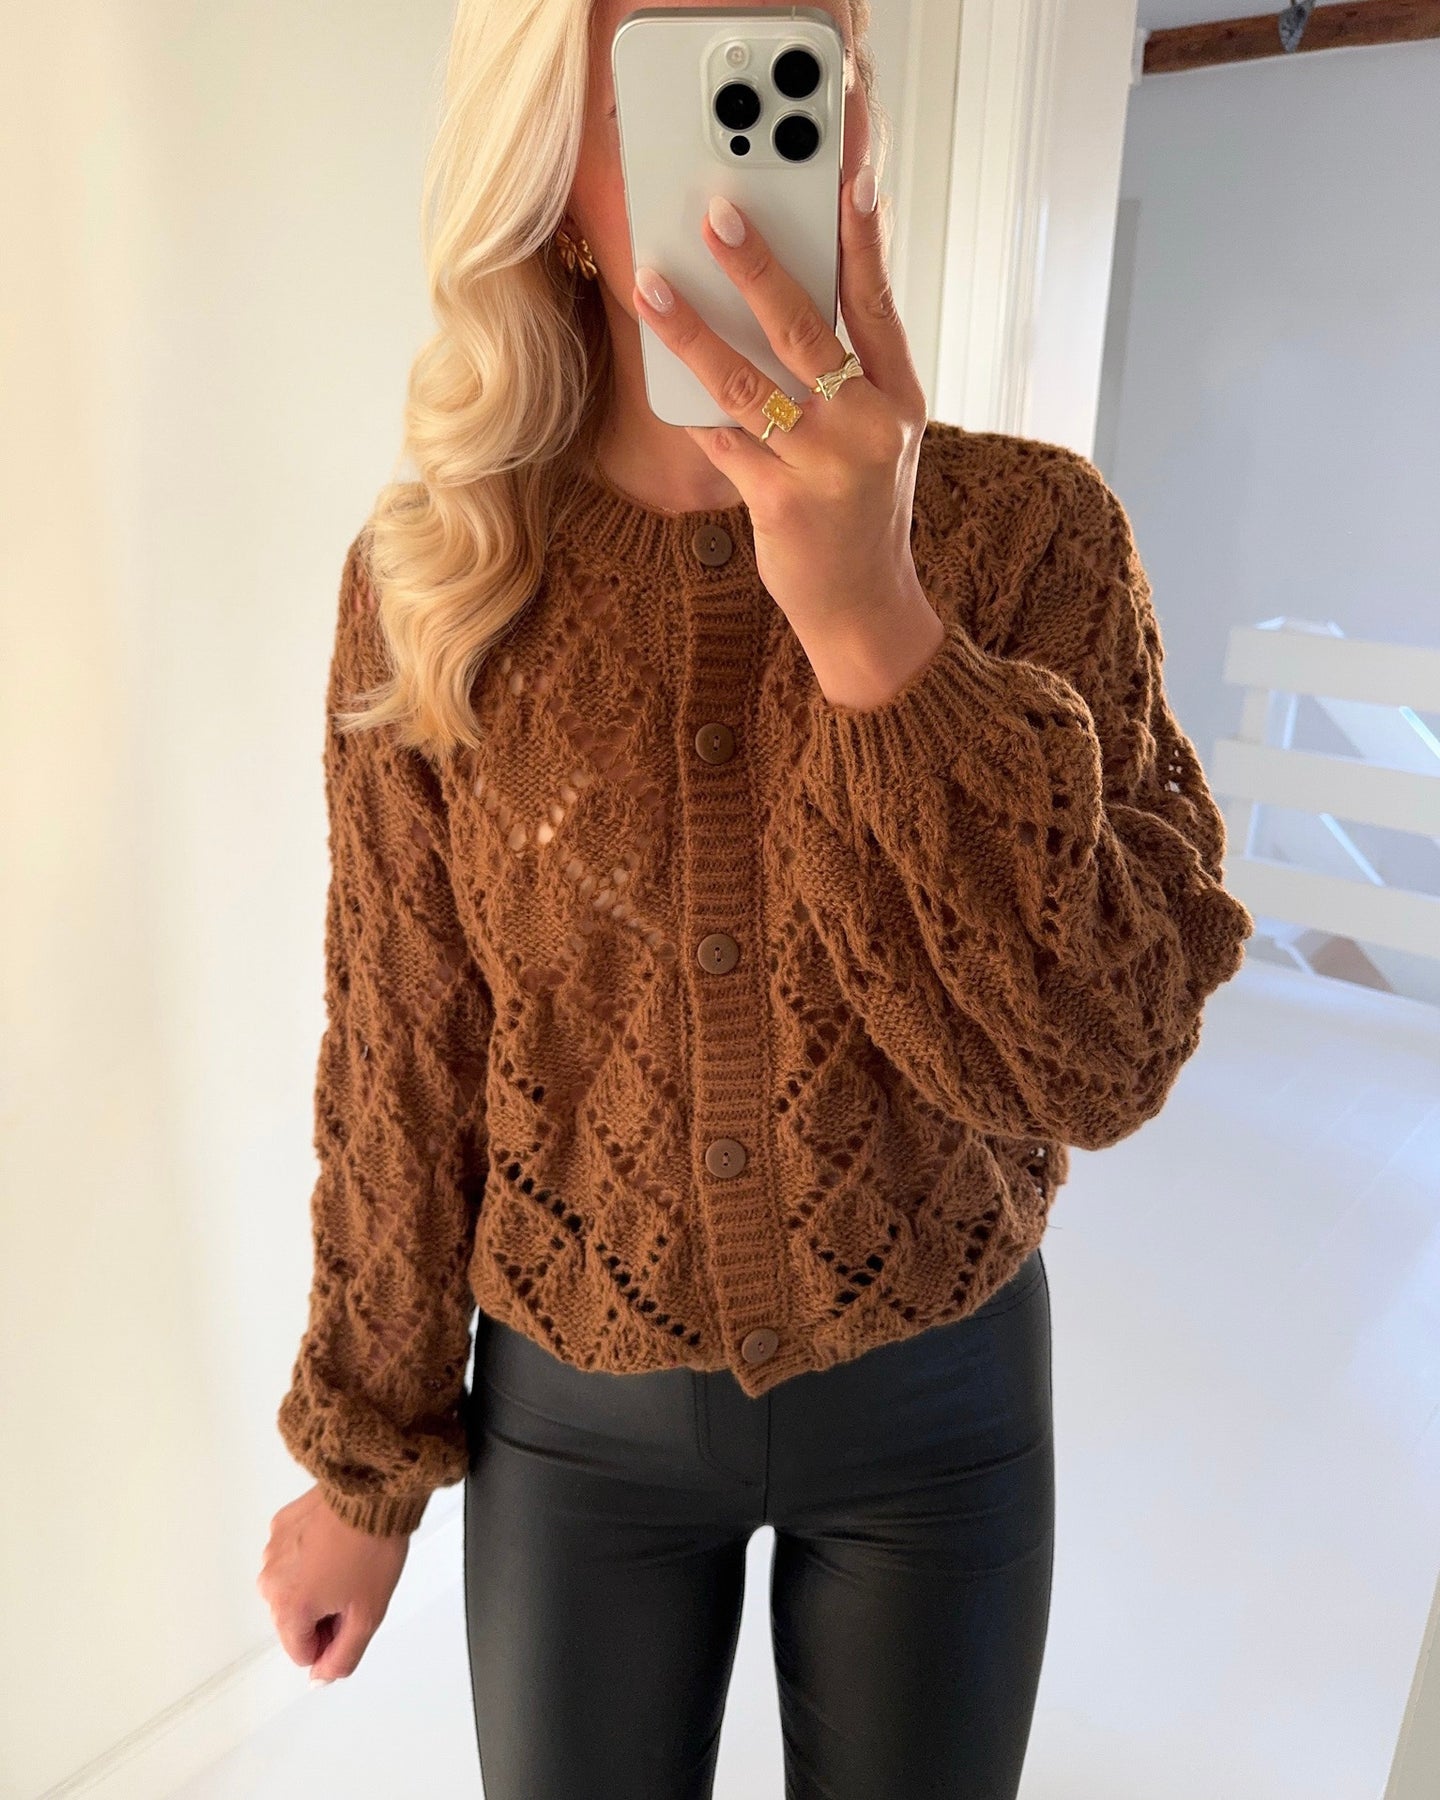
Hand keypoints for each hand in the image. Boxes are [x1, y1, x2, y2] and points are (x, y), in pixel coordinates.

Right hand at [256, 1485, 409, 1683]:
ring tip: (346, 1560)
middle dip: (322, 1612)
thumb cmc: (372, 1548)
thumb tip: (321, 1677)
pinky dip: (310, 1554)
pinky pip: (292, 1555)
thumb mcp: (367, 1615)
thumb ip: (342, 1657)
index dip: (332, 1639)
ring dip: (314, 1583)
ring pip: (292, 1587)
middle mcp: (271, 1581)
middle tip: (353, 1586)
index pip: (302, 1652)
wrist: (373, 1492)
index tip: (351, 1613)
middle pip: (294, 1620)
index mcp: (288, 1608)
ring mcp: (273, 1550)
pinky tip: (334, 1541)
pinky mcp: (281, 1525)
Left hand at [632, 162, 935, 673]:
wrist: (866, 606)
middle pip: (806, 328)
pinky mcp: (780, 503)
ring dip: (692, 327)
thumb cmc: (862, 510)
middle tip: (716, 212)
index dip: (862, 234)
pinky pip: (723, 440)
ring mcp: (824, 466)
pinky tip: (658, 370)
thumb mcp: (879, 436)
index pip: (877, 300)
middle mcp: (867, 425)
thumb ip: (848, 373)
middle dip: (756, 265)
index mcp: (897, 397)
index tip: (845, 172)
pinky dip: (692, 406)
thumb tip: (782, 295)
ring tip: (653, 283)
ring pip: (748, 380)